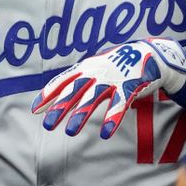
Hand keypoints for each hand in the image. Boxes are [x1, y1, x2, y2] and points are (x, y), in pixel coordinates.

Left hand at [31, 38, 185, 138]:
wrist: (150, 53)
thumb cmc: (117, 64)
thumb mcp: (95, 68)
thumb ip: (78, 82)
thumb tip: (56, 98)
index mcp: (87, 68)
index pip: (63, 80)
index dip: (49, 94)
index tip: (36, 109)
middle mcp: (96, 72)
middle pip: (75, 90)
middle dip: (60, 107)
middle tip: (47, 125)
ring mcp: (113, 79)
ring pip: (94, 98)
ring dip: (81, 114)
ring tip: (71, 131)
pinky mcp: (130, 86)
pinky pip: (119, 104)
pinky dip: (112, 118)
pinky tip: (105, 133)